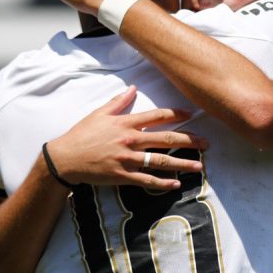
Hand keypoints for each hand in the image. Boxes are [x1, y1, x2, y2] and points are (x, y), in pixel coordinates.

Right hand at [44, 86, 208, 190]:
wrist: (65, 159)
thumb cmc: (82, 135)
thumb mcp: (99, 114)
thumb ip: (118, 101)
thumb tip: (132, 88)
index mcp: (126, 123)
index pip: (157, 116)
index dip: (177, 114)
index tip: (192, 114)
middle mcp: (130, 140)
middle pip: (166, 139)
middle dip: (189, 140)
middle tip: (207, 143)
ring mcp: (128, 159)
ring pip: (161, 161)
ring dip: (182, 163)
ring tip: (199, 166)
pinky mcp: (123, 175)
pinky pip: (147, 181)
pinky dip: (163, 183)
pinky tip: (176, 184)